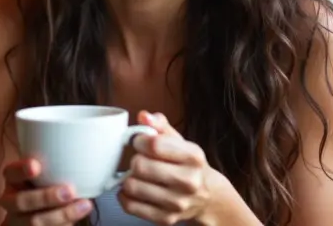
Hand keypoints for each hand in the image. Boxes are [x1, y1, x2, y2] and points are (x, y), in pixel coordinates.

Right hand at [0, 158, 93, 224]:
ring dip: (62, 214)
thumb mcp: (42, 172)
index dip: (22, 169)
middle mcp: (11, 200)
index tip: (36, 165)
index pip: (11, 172)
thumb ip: (53, 162)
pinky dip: (64, 225)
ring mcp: (19, 220)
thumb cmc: (41, 186)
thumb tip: (83, 146)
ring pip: (35, 222)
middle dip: (46, 197)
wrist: (29, 216)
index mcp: (13, 179)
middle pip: (22, 201)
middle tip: (69, 191)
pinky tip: (77, 217)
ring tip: (84, 205)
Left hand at [118, 111, 227, 225]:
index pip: (154, 144)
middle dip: (135, 160)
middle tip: (139, 160)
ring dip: (128, 178)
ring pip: (132, 186)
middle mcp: (188, 181)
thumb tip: (144, 116)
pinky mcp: (166, 219)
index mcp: (193, 157)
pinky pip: (130, 206)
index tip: (139, 141)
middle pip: (140, 166)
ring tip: (137, 175)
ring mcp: (177, 203)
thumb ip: (160, 127)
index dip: (139, 140)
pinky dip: (125, 196)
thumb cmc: (188, 165)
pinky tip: (133, 189)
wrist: (207, 197)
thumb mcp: (181, 142)